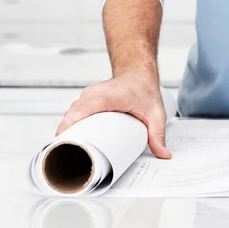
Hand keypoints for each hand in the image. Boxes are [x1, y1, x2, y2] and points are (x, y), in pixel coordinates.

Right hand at [55, 69, 171, 158]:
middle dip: (68, 131)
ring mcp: (89, 95)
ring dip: (66, 129)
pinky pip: (72, 111)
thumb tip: (163, 154)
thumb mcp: (156, 114)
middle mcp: (98, 93)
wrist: (138, 73)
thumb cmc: (145, 90)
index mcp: (115, 95)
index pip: (93, 104)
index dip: (80, 116)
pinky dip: (68, 124)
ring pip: (71, 112)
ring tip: (65, 150)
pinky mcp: (85, 99)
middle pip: (76, 111)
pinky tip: (67, 138)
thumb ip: (158, 135)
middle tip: (66, 152)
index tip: (70, 130)